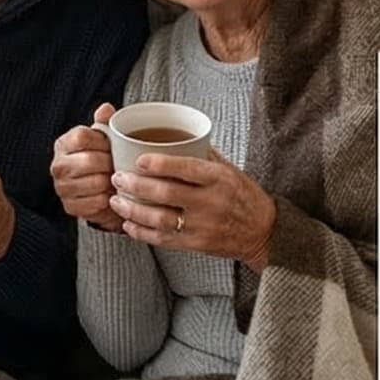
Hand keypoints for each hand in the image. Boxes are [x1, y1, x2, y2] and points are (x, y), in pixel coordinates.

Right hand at [50, 102, 122, 230]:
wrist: (95, 190)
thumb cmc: (99, 159)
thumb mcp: (102, 138)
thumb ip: (104, 122)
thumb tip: (106, 108)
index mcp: (64, 143)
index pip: (82, 137)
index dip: (102, 142)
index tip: (111, 147)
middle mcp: (58, 165)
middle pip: (90, 160)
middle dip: (110, 163)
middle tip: (117, 165)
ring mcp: (62, 187)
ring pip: (96, 183)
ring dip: (111, 183)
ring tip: (115, 180)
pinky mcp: (70, 207)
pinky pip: (97, 203)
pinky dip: (108, 200)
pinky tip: (109, 194)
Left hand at [109, 147, 275, 270]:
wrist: (263, 231)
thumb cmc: (242, 195)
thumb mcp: (228, 169)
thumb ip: (200, 154)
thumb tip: (168, 134)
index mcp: (219, 178)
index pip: (186, 168)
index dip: (159, 164)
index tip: (138, 159)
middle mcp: (211, 202)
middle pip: (166, 194)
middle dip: (136, 185)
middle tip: (117, 177)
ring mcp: (204, 226)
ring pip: (160, 219)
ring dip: (133, 210)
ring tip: (116, 200)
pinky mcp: (197, 245)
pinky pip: (164, 239)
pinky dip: (142, 232)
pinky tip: (128, 223)